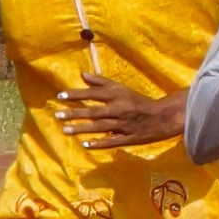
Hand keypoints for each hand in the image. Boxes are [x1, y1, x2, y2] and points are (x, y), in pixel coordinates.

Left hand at [51, 75, 182, 150]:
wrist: (161, 116)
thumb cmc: (137, 101)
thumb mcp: (121, 88)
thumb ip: (101, 82)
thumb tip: (82, 74)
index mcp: (118, 96)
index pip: (93, 94)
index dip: (76, 95)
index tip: (60, 96)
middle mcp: (119, 110)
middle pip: (94, 112)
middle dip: (75, 113)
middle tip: (57, 115)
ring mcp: (123, 125)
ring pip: (100, 127)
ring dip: (82, 128)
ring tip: (65, 130)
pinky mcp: (128, 138)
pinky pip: (111, 141)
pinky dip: (98, 143)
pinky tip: (85, 145)